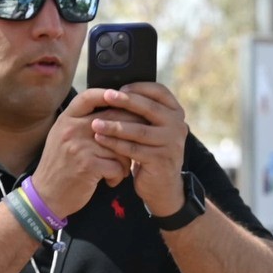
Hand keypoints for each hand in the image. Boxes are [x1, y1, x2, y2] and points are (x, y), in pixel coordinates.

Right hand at [31, 88, 133, 218]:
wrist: (47, 194)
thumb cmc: (62, 165)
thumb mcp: (65, 137)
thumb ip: (84, 123)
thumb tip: (114, 108)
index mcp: (67, 119)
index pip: (89, 97)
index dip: (109, 94)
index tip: (125, 98)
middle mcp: (72, 129)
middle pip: (113, 119)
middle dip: (131, 133)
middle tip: (136, 145)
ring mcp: (79, 146)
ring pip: (120, 146)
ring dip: (125, 162)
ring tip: (119, 170)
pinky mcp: (88, 166)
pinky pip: (117, 166)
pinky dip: (118, 176)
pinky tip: (111, 181)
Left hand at [89, 83, 190, 216]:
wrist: (162, 185)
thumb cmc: (150, 150)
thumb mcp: (152, 128)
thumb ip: (142, 112)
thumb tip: (113, 90)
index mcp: (176, 113)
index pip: (160, 92)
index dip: (139, 87)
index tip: (119, 87)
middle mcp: (177, 126)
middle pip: (150, 109)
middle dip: (126, 101)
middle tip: (106, 95)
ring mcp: (171, 144)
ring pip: (139, 130)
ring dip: (114, 125)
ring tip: (94, 123)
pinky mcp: (161, 160)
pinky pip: (133, 149)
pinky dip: (115, 144)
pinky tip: (100, 139)